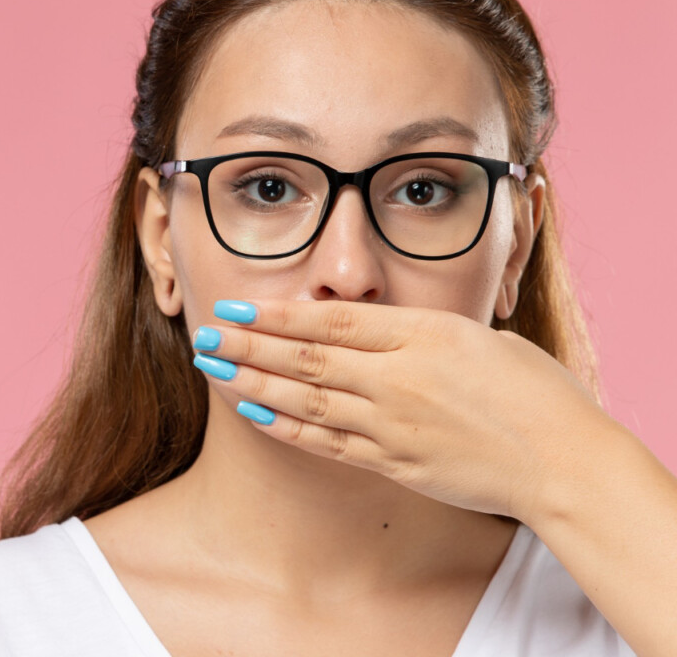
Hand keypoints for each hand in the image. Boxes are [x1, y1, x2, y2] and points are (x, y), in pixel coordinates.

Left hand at [193, 299, 607, 520]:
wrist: (565, 461)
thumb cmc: (534, 390)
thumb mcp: (476, 336)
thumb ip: (416, 332)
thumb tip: (374, 328)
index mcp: (422, 336)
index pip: (330, 323)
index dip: (275, 316)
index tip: (235, 307)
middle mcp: (399, 379)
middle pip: (306, 360)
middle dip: (248, 346)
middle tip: (204, 334)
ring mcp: (394, 425)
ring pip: (307, 401)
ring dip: (254, 384)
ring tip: (213, 369)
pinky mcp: (395, 462)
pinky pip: (328, 443)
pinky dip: (287, 427)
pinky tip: (255, 413)